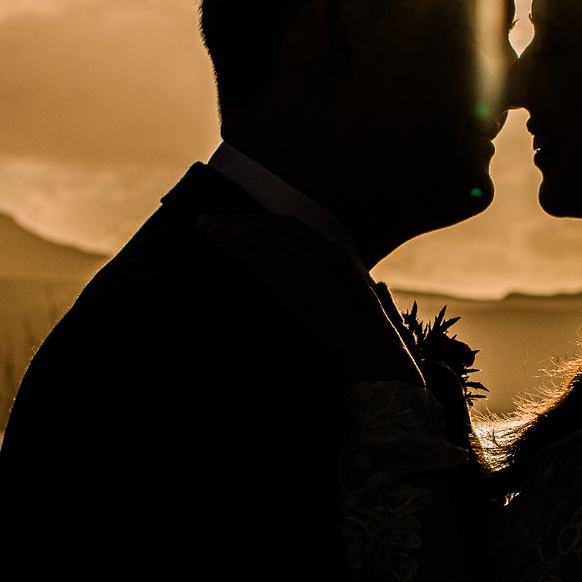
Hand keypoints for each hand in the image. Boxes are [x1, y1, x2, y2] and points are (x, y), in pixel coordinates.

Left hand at [198, 213, 419, 385]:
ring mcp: (308, 273)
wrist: (376, 361)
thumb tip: (309, 287)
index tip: (239, 221)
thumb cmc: (367, 341)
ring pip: (261, 238)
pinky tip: (216, 242)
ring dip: (229, 229)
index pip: (292, 226)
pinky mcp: (294, 292)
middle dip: (239, 221)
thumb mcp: (354, 303)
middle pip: (273, 227)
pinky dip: (233, 245)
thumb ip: (333, 286)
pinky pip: (257, 259)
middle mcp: (323, 257)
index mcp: (339, 256)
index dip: (260, 221)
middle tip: (210, 220)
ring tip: (205, 227)